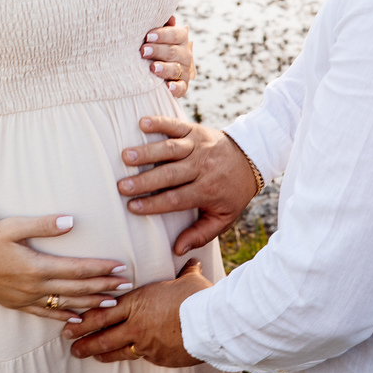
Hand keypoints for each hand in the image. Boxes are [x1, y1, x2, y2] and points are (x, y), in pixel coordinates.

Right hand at [0, 215, 131, 322]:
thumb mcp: (14, 226)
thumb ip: (44, 225)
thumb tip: (71, 221)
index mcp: (37, 266)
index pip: (78, 269)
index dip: (100, 268)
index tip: (120, 266)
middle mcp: (35, 286)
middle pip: (77, 288)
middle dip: (103, 287)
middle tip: (126, 285)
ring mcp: (27, 298)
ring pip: (66, 303)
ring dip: (90, 303)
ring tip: (111, 303)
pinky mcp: (18, 304)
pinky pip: (45, 314)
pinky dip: (64, 316)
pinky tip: (77, 319)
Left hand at [65, 259, 209, 364]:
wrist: (211, 324)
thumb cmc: (198, 297)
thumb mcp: (188, 280)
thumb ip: (185, 272)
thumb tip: (192, 262)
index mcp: (138, 302)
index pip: (102, 313)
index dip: (84, 320)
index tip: (71, 323)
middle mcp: (136, 325)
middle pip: (102, 336)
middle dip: (83, 341)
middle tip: (70, 344)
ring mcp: (146, 344)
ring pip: (117, 350)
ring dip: (100, 353)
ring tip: (89, 355)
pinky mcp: (158, 357)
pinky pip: (141, 357)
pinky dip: (132, 356)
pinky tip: (126, 357)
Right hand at [118, 116, 258, 255]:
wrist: (251, 158)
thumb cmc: (232, 192)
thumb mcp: (224, 217)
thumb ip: (201, 234)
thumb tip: (177, 249)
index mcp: (208, 190)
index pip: (176, 199)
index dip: (153, 204)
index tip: (132, 207)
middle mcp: (202, 166)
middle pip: (169, 174)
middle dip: (144, 180)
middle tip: (121, 185)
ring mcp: (198, 146)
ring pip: (170, 149)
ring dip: (147, 151)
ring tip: (126, 156)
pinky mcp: (195, 130)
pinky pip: (176, 125)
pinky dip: (160, 122)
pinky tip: (142, 123)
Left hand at [142, 16, 195, 97]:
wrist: (153, 66)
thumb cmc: (152, 43)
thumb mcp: (155, 33)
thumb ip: (160, 24)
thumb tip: (170, 17)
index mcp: (180, 38)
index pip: (176, 34)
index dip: (162, 35)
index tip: (148, 36)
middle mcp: (185, 54)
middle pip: (173, 52)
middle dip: (158, 51)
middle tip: (143, 51)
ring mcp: (184, 71)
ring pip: (176, 69)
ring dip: (165, 68)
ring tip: (153, 67)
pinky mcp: (182, 86)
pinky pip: (181, 88)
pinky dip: (176, 88)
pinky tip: (168, 87)